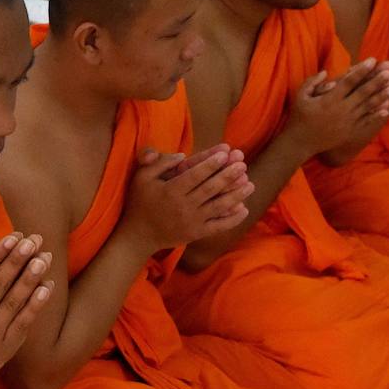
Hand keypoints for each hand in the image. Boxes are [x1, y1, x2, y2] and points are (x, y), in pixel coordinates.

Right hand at [0, 232, 51, 388]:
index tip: (13, 237)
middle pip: (0, 283)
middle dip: (18, 259)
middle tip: (34, 240)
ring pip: (15, 301)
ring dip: (31, 278)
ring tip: (44, 258)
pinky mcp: (4, 349)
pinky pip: (23, 324)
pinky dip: (36, 306)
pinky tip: (47, 288)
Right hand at [124, 144, 253, 253]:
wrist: (138, 235)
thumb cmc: (139, 202)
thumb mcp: (141, 177)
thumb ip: (159, 163)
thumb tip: (182, 156)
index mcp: (170, 190)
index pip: (194, 174)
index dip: (210, 163)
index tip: (225, 153)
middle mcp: (183, 206)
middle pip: (210, 189)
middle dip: (228, 175)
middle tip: (242, 164)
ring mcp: (192, 221)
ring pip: (218, 207)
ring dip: (236, 195)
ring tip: (250, 184)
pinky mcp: (197, 234)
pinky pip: (218, 226)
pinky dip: (232, 219)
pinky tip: (244, 209)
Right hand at [285, 59, 388, 154]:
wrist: (301, 142)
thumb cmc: (299, 117)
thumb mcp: (300, 96)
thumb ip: (312, 82)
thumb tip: (326, 73)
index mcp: (329, 99)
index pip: (349, 81)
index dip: (361, 70)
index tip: (372, 60)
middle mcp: (341, 109)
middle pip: (363, 92)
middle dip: (377, 80)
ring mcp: (347, 121)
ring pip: (368, 106)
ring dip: (382, 96)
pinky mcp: (350, 131)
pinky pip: (366, 121)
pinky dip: (377, 114)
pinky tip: (387, 108)